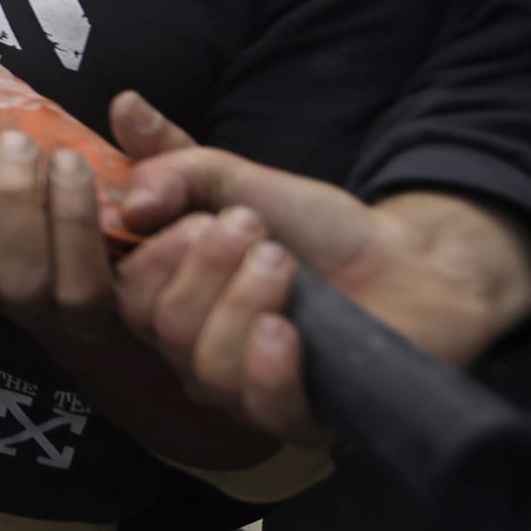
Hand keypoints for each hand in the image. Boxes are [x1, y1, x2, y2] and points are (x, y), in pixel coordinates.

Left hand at [0, 93, 188, 334]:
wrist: (128, 245)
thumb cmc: (167, 213)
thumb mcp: (190, 185)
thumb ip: (165, 152)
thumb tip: (126, 107)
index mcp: (117, 295)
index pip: (87, 289)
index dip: (72, 229)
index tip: (70, 160)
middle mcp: (58, 312)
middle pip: (24, 284)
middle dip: (17, 211)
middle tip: (18, 145)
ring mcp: (11, 299)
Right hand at [108, 93, 530, 445]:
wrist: (409, 259)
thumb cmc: (316, 227)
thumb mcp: (237, 179)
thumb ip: (176, 154)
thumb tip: (122, 111)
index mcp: (171, 301)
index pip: (123, 298)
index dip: (155, 257)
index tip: (204, 216)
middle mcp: (195, 353)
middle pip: (163, 329)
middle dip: (208, 267)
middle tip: (257, 231)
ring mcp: (245, 391)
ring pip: (206, 368)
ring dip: (244, 302)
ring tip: (285, 264)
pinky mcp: (302, 418)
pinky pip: (262, 410)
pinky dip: (267, 368)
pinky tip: (288, 332)